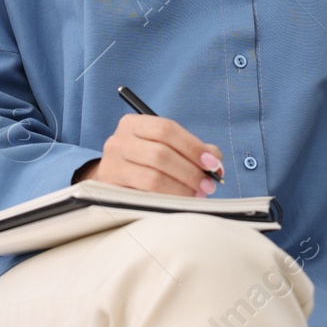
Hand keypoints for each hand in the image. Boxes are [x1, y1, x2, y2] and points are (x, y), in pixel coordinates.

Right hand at [78, 114, 223, 197]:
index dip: (192, 146)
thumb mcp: (165, 147)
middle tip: (208, 184)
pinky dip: (167, 199)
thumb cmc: (145, 161)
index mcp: (133, 124)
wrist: (114, 180)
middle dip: (190, 171)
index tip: (212, 164)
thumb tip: (215, 161)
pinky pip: (145, 196)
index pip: (166, 129)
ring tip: (196, 194)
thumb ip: (191, 149)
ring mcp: (112, 166)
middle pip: (161, 154)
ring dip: (181, 189)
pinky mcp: (111, 190)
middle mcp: (118, 141)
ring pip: (153, 178)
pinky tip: (179, 202)